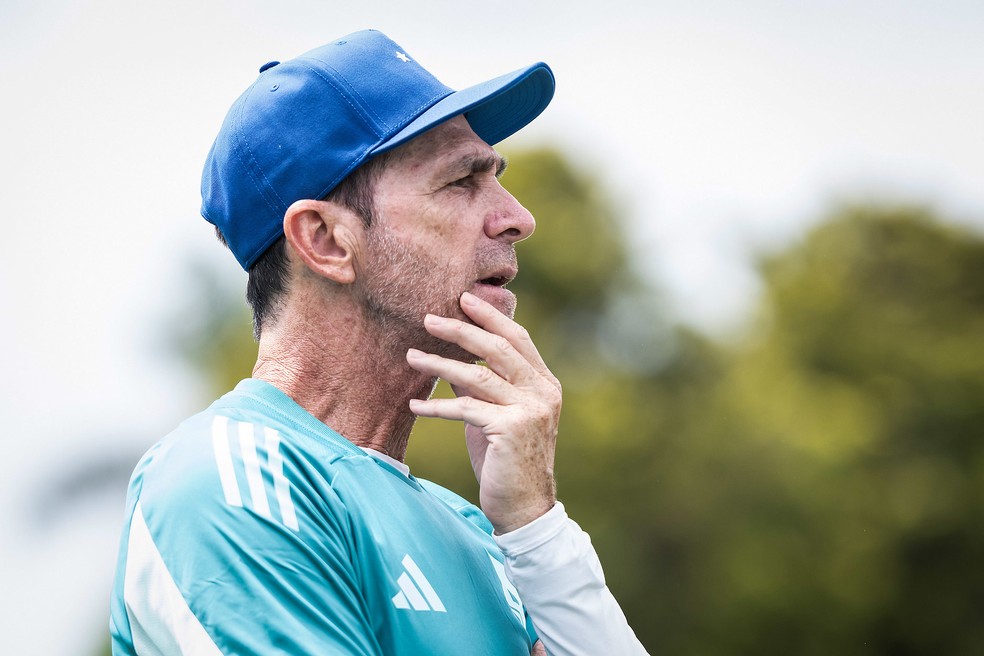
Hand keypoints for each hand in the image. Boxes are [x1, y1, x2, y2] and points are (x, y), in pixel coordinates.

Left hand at [406, 291, 560, 533]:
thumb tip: (454, 364)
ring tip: (411, 357)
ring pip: (478, 375)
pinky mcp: (511, 429)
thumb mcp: (497, 417)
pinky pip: (465, 409)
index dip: (490, 317)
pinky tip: (414, 406)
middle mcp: (543, 392)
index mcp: (545, 384)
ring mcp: (530, 410)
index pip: (517, 339)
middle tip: (428, 319)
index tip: (463, 299)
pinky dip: (436, 407)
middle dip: (461, 330)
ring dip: (439, 364)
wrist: (524, 508)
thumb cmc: (506, 462)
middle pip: (498, 348)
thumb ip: (485, 388)